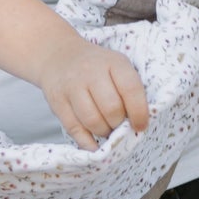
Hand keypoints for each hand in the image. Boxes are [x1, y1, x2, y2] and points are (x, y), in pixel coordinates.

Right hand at [36, 38, 150, 150]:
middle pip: (111, 109)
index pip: (131, 89)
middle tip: (119, 126)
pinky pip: (74, 128)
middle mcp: (91, 72)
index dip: (139, 113)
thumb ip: (129, 89)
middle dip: (119, 124)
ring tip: (106, 129)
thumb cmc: (96, 66)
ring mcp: (72, 87)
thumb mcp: (117, 65)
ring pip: (92, 121)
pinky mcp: (57, 102)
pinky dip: (87, 142)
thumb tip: (137, 123)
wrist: (59, 55)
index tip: (140, 126)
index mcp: (113, 62)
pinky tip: (94, 144)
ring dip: (104, 132)